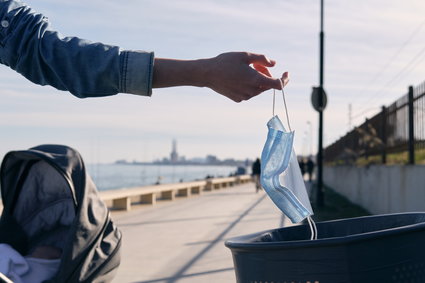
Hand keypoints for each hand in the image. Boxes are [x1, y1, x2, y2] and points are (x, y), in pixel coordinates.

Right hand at [152, 52, 288, 101]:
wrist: (207, 74)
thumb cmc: (225, 62)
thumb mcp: (245, 55)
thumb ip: (262, 59)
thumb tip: (274, 64)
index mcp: (256, 81)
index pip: (278, 85)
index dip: (285, 79)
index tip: (286, 73)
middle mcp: (252, 92)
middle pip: (267, 86)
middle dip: (266, 75)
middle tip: (256, 64)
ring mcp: (245, 97)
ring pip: (259, 89)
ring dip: (258, 80)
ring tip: (245, 69)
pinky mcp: (238, 99)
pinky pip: (249, 92)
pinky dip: (249, 85)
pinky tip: (238, 76)